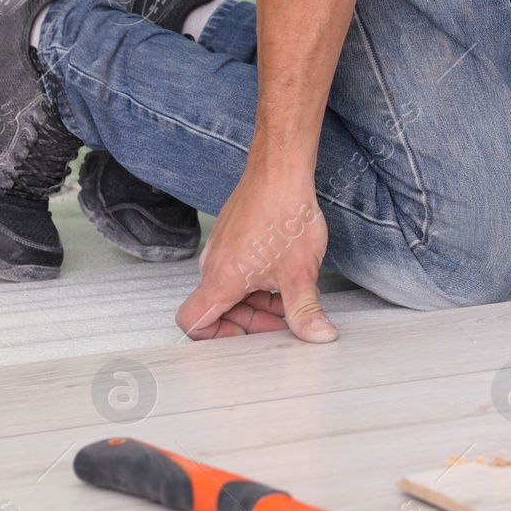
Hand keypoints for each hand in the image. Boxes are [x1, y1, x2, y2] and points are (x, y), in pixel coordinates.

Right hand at [175, 167, 337, 342]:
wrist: (281, 172)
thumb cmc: (286, 214)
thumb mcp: (300, 273)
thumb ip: (305, 311)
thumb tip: (318, 336)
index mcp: (220, 280)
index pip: (192, 323)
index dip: (216, 337)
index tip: (248, 338)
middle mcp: (213, 265)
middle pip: (219, 309)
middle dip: (253, 320)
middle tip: (286, 319)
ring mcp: (221, 250)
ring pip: (232, 290)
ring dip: (260, 301)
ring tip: (292, 294)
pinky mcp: (232, 237)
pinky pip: (237, 271)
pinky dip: (259, 281)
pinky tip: (288, 274)